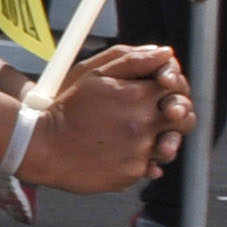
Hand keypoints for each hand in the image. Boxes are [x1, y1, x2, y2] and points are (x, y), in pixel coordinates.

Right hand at [26, 45, 190, 193]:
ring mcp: (140, 151)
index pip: (178, 87)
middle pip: (184, 118)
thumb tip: (164, 54)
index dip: (174, 87)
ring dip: (162, 140)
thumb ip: (131, 59)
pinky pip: (150, 166)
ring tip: (138, 137)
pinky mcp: (133, 173)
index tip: (162, 90)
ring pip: (170, 145)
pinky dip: (140, 160)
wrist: (42, 147)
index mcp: (137, 96)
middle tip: (159, 115)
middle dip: (175, 114)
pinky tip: (121, 153)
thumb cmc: (66, 109)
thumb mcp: (92, 74)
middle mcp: (144, 124)